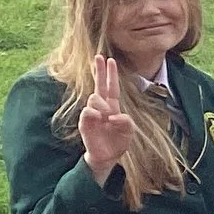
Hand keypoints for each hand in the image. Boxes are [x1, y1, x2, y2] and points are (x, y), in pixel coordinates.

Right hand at [78, 55, 135, 181]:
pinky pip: (88, 112)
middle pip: (99, 86)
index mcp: (113, 107)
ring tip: (106, 116)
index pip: (111, 87)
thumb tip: (113, 116)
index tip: (110, 60)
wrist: (107, 157)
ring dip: (102, 104)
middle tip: (98, 56)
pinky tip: (100, 119)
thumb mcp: (128, 132)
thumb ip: (126, 122)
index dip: (110, 74)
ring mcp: (92, 114)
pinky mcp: (85, 123)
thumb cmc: (118, 142)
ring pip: (94, 98)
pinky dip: (95, 114)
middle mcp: (101, 108)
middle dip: (99, 71)